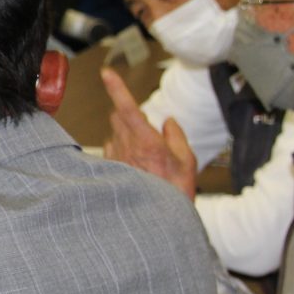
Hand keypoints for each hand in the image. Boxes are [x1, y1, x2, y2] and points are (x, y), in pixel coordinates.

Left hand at [99, 70, 197, 199]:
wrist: (159, 219)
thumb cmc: (175, 193)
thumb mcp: (186, 161)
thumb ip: (176, 136)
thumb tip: (167, 122)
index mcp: (147, 142)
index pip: (128, 108)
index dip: (116, 88)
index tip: (107, 73)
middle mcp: (127, 148)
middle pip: (118, 116)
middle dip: (128, 115)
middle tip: (145, 129)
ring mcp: (116, 159)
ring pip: (114, 133)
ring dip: (125, 135)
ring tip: (143, 154)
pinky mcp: (110, 169)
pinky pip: (111, 150)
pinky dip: (120, 150)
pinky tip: (134, 165)